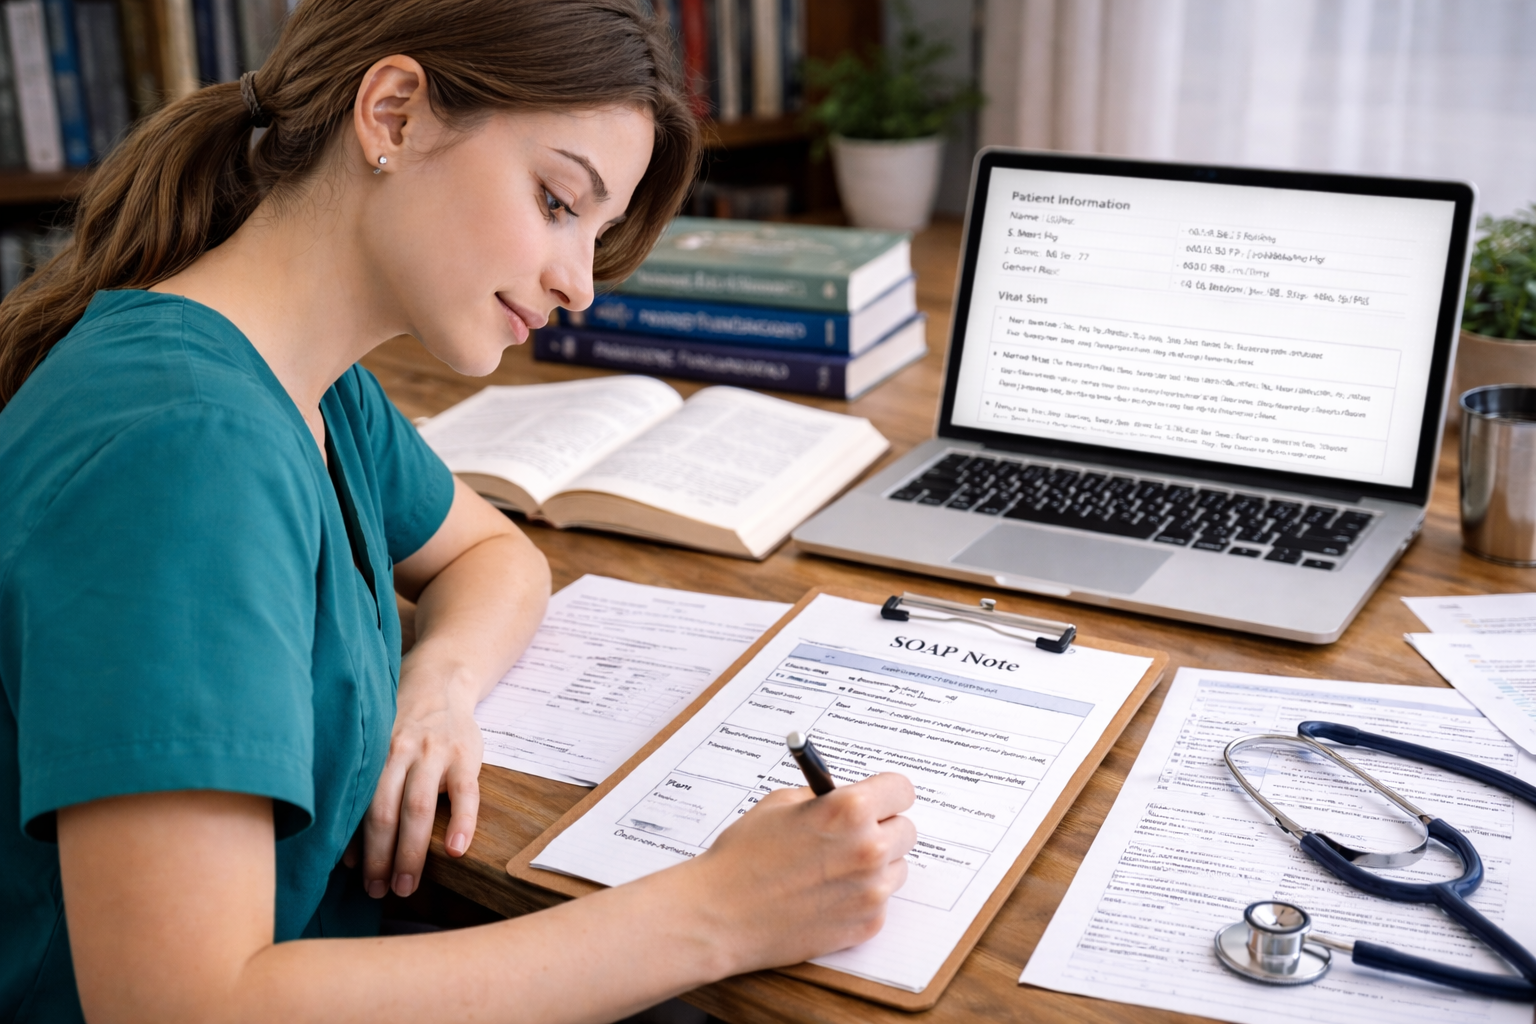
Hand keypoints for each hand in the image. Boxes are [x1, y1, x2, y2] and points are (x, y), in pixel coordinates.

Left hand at [360, 666, 483, 897]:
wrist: (441, 680)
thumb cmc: (401, 724)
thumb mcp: (377, 743)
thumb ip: (367, 786)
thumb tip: (346, 849)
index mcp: (374, 752)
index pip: (359, 804)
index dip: (353, 842)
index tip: (350, 875)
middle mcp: (401, 751)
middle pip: (385, 811)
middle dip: (380, 857)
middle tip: (378, 891)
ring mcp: (436, 752)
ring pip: (419, 807)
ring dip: (411, 851)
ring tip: (406, 885)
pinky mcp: (466, 756)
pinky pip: (466, 793)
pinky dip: (462, 823)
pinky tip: (456, 851)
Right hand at [682, 772, 916, 973]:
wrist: (719, 914)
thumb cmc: (742, 856)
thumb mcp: (780, 803)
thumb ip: (824, 797)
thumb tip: (848, 796)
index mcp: (849, 809)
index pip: (902, 790)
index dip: (886, 794)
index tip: (878, 799)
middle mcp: (868, 849)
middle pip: (905, 830)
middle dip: (882, 829)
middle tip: (851, 835)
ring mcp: (871, 891)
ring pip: (897, 868)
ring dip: (876, 865)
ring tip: (833, 868)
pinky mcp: (866, 925)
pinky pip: (880, 901)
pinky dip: (860, 897)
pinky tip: (825, 895)